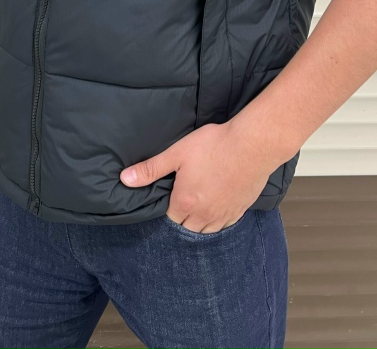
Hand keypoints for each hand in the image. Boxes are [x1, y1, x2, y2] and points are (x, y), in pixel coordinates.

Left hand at [119, 118, 276, 232]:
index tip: (171, 198)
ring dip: (200, 225)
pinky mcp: (240, 210)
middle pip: (187, 228)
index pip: (170, 218)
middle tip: (183, 204)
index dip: (169, 208)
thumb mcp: (177, 153)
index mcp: (185, 202)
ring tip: (198, 210)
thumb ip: (151, 169)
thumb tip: (124, 179)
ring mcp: (224, 214)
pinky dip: (219, 221)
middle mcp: (204, 215)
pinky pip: (225, 225)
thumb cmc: (213, 145)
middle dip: (182, 219)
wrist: (251, 145)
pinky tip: (218, 209)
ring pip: (207, 231)